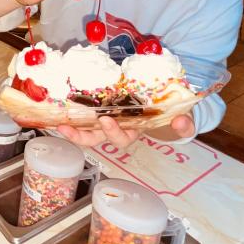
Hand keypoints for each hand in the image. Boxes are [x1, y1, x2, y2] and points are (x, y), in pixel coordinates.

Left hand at [57, 114, 195, 148]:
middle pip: (96, 139)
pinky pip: (84, 114)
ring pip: (86, 129)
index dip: (113, 132)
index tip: (106, 120)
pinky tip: (60, 108)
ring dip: (72, 129)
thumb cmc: (173, 115)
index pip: (122, 138)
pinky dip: (73, 113)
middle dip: (81, 137)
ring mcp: (107, 119)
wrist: (169, 104)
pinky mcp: (101, 106)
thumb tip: (181, 122)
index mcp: (135, 131)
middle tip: (68, 127)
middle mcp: (117, 128)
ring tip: (58, 124)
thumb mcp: (183, 120)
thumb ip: (184, 124)